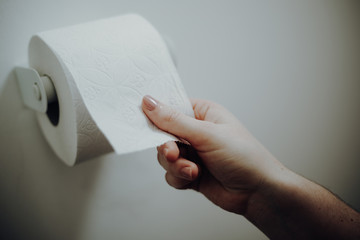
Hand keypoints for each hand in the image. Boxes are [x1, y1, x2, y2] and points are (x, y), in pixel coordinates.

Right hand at [142, 95, 285, 213]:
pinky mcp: (191, 172)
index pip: (170, 107)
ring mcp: (193, 153)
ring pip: (165, 156)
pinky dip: (179, 176)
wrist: (258, 192)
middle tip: (175, 153)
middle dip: (167, 147)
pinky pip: (171, 173)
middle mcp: (196, 131)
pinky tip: (194, 178)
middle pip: (163, 134)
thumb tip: (149, 102)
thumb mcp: (206, 134)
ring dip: (175, 164)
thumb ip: (174, 120)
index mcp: (202, 113)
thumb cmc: (243, 156)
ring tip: (192, 169)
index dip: (156, 115)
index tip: (145, 124)